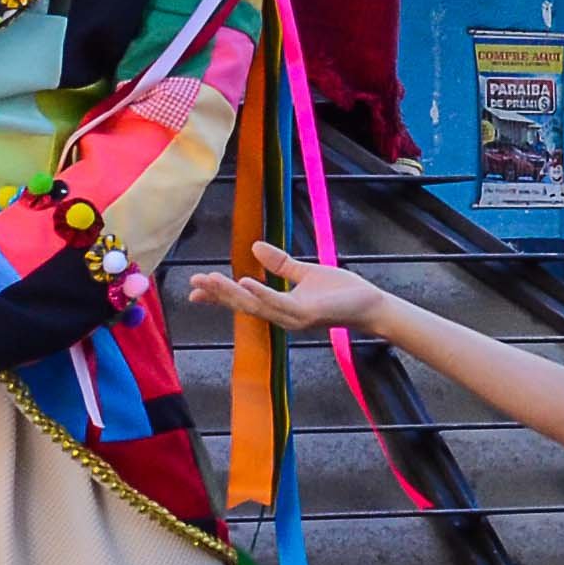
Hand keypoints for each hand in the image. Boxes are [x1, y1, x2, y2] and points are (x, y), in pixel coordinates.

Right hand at [188, 239, 388, 339]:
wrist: (370, 304)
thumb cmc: (342, 292)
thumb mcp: (306, 273)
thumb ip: (281, 264)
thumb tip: (254, 247)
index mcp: (280, 306)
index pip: (243, 301)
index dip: (219, 295)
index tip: (195, 288)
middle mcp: (282, 316)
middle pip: (243, 305)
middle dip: (217, 294)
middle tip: (193, 283)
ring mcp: (293, 318)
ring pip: (255, 305)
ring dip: (231, 293)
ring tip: (210, 280)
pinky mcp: (307, 315)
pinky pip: (279, 303)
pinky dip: (261, 293)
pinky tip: (245, 281)